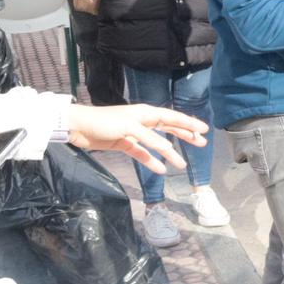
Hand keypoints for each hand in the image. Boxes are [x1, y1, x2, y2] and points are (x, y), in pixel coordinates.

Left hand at [67, 102, 206, 170]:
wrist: (79, 128)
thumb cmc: (104, 122)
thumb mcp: (129, 128)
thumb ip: (149, 139)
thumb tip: (168, 149)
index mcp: (146, 113)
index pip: (172, 118)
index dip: (189, 124)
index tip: (204, 130)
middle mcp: (143, 122)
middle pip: (169, 129)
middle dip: (185, 136)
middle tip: (201, 144)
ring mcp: (135, 134)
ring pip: (158, 144)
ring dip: (170, 154)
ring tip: (183, 165)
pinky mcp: (125, 145)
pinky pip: (142, 154)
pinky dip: (151, 162)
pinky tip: (161, 170)